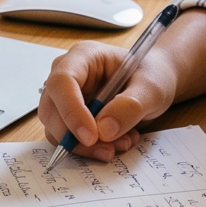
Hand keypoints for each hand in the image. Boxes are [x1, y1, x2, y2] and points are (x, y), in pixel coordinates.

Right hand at [38, 40, 177, 162]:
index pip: (62, 82)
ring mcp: (66, 98)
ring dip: (85, 147)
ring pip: (56, 130)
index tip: (91, 137)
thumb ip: (130, 106)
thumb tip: (104, 130)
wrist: (154, 84)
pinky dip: (90, 149)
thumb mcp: (151, 88)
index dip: (71, 111)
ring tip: (121, 143)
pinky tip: (116, 143)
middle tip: (109, 150)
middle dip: (77, 137)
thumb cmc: (152, 76)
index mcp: (84, 57)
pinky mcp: (70, 118)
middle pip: (52, 110)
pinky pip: (69, 140)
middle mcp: (68, 76)